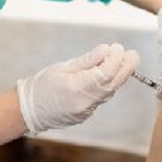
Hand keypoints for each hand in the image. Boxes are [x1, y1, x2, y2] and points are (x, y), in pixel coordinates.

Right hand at [17, 43, 138, 135]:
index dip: (116, 58)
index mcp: (77, 88)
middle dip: (126, 67)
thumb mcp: (63, 68)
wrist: (29, 110)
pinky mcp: (87, 114)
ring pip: (110, 91)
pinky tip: (108, 74)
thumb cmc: (42, 85)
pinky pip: (102, 97)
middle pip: (114, 83)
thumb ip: (87, 61)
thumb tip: (106, 50)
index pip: (106, 72)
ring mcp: (87, 110)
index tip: (117, 47)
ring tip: (122, 61)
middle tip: (132, 54)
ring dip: (119, 75)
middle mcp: (86, 101)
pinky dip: (108, 84)